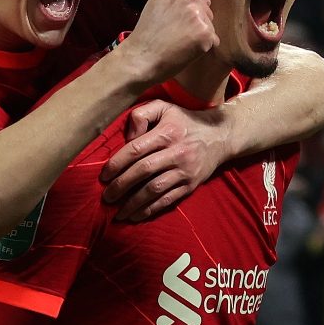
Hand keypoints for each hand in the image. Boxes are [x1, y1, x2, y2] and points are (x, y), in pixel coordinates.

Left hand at [100, 100, 228, 220]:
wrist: (220, 136)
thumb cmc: (185, 121)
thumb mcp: (164, 107)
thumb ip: (142, 115)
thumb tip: (128, 136)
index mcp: (167, 133)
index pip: (136, 149)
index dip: (117, 164)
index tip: (103, 176)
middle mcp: (176, 153)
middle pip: (143, 171)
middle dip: (121, 186)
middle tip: (106, 197)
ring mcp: (184, 171)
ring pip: (154, 190)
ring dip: (133, 203)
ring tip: (118, 213)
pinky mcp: (190, 186)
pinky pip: (168, 200)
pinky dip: (150, 210)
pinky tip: (136, 216)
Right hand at [120, 0, 218, 86]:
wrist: (140, 58)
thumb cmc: (146, 36)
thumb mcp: (156, 4)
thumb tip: (205, 0)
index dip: (186, 13)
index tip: (172, 22)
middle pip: (205, 10)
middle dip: (195, 23)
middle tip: (175, 34)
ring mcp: (198, 13)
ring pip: (210, 25)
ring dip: (199, 36)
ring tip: (178, 43)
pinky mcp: (205, 32)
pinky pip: (213, 40)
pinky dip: (203, 48)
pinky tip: (185, 50)